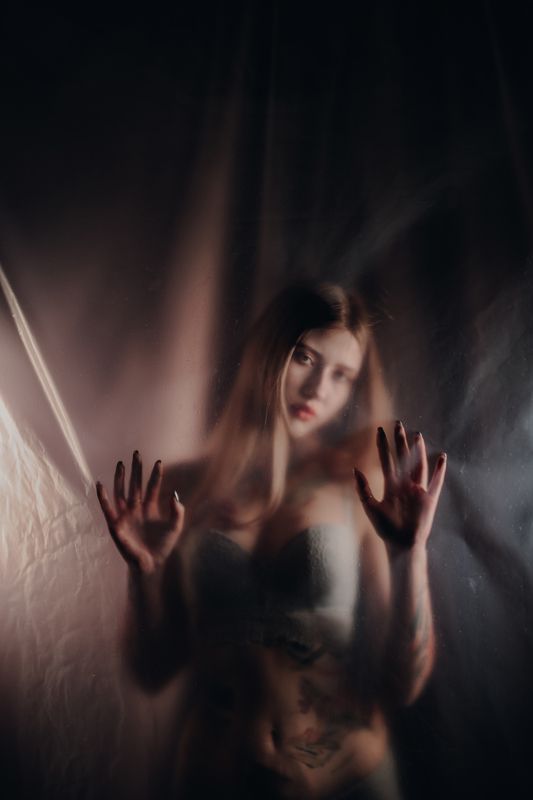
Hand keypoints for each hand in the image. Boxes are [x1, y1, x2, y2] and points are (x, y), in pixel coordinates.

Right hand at [96, 451, 184, 573]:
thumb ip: (177, 511)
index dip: (155, 475)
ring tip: (121, 464)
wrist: (151, 564)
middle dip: (136, 470)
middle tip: (137, 453)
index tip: (159, 462)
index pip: (153, 487)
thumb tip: (174, 495)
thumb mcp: (175, 527)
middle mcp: (137, 509)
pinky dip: (102, 497)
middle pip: (135, 485)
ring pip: (121, 492)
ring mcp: (126, 516)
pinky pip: (107, 509)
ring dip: (121, 478)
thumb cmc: (162, 546)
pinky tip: (100, 484)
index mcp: (150, 509)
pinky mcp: (116, 525)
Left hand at [353, 422, 445, 551]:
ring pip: (419, 465)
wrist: (401, 545)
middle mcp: (405, 484)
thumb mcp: (370, 507)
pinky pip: (436, 483)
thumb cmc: (385, 529)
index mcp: (391, 485)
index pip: (386, 460)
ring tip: (418, 435)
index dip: (383, 446)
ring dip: (419, 451)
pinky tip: (441, 458)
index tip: (379, 430)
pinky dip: (439, 471)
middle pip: (403, 458)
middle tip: (398, 424)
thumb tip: (355, 469)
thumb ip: (363, 488)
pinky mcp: (429, 500)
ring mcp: (418, 491)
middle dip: (400, 442)